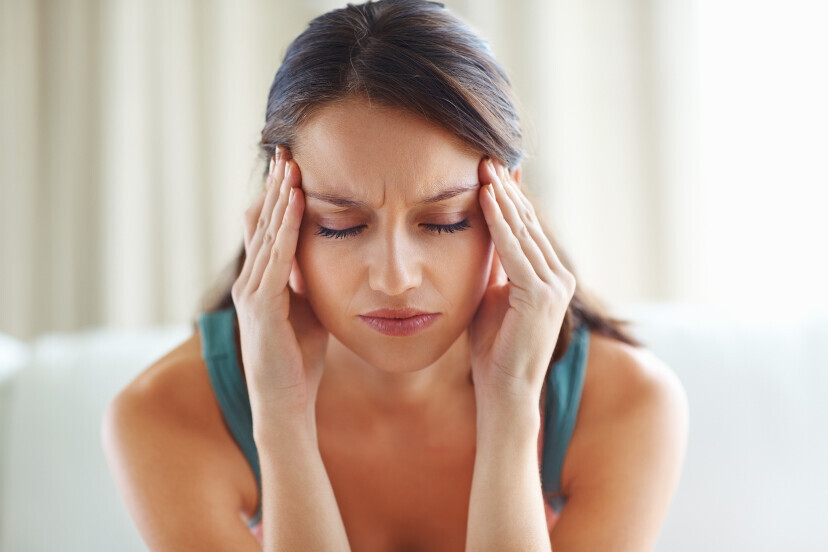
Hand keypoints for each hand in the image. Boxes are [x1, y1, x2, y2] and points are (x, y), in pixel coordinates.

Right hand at [231, 147, 327, 421]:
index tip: (289, 167)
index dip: (276, 199)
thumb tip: (324, 259)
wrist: (285, 402)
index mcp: (262, 283)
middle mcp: (252, 282)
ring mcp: (253, 293)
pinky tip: (295, 202)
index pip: (268, 231)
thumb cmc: (300, 359)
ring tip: (288, 164)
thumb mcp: (309, 310)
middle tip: (284, 151)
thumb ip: (309, 283)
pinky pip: (276, 257)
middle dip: (275, 187)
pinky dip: (286, 227)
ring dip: (279, 198)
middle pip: (263, 224)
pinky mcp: (262, 305)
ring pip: (267, 234)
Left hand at [468, 158, 576, 408]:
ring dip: (501, 198)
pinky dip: (499, 223)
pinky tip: (486, 198)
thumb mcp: (490, 296)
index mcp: (549, 278)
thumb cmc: (493, 348)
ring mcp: (554, 287)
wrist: (502, 390)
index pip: (526, 230)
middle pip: (527, 224)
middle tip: (486, 158)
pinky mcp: (541, 296)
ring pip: (523, 232)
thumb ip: (494, 268)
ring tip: (483, 168)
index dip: (508, 200)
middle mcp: (558, 278)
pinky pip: (515, 251)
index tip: (489, 171)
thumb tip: (484, 236)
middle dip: (505, 191)